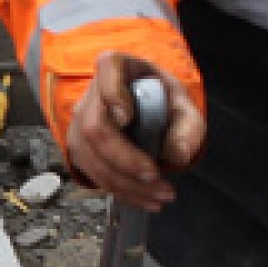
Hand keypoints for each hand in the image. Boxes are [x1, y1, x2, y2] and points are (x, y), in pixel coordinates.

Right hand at [65, 54, 206, 212]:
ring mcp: (81, 122)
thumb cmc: (163, 102)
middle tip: (154, 175)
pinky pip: (94, 173)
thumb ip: (187, 128)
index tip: (127, 117)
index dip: (113, 94)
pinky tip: (146, 199)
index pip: (107, 69)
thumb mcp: (185, 108)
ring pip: (91, 156)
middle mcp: (93, 93)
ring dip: (125, 182)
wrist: (149, 112)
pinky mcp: (80, 148)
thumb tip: (177, 156)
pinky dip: (121, 191)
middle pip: (95, 127)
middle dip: (125, 158)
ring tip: (160, 195)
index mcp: (118, 67)